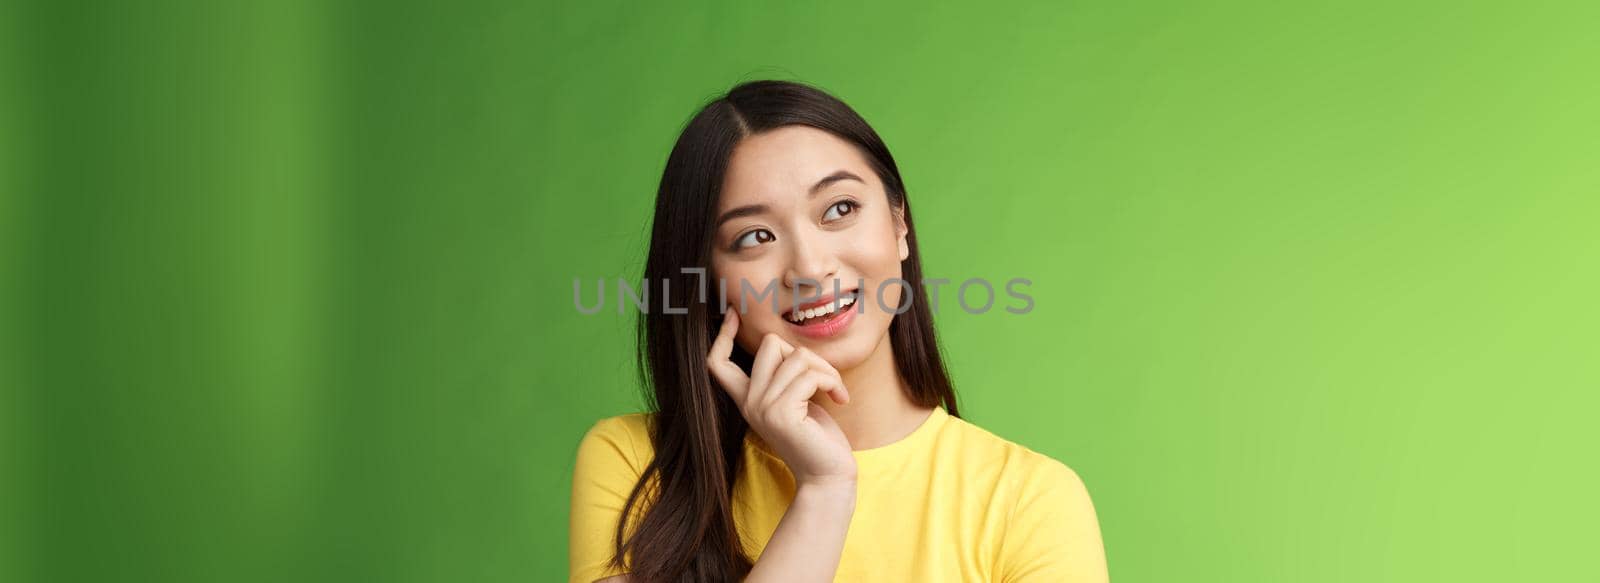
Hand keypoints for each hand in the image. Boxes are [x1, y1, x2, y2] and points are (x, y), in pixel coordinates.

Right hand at [706, 310, 856, 486]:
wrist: (829, 476)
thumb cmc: (818, 438)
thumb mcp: (795, 401)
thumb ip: (785, 377)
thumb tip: (788, 346)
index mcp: (748, 399)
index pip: (716, 363)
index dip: (722, 336)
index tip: (734, 315)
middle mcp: (749, 403)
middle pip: (770, 345)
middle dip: (805, 353)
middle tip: (823, 379)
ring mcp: (762, 408)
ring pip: (797, 357)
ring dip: (826, 370)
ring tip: (835, 391)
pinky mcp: (782, 414)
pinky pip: (810, 375)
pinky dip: (832, 381)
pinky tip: (840, 399)